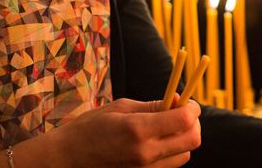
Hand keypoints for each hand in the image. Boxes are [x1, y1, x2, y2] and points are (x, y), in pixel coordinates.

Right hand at [49, 96, 201, 166]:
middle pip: (192, 140)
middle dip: (193, 124)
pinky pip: (170, 166)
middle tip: (182, 113)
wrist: (67, 159)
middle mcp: (145, 153)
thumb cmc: (90, 128)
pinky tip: (156, 142)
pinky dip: (171, 153)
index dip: (192, 108)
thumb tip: (178, 101)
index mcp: (138, 130)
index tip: (187, 102)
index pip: (184, 120)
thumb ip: (152, 106)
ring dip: (183, 139)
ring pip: (185, 155)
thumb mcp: (120, 107)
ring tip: (166, 128)